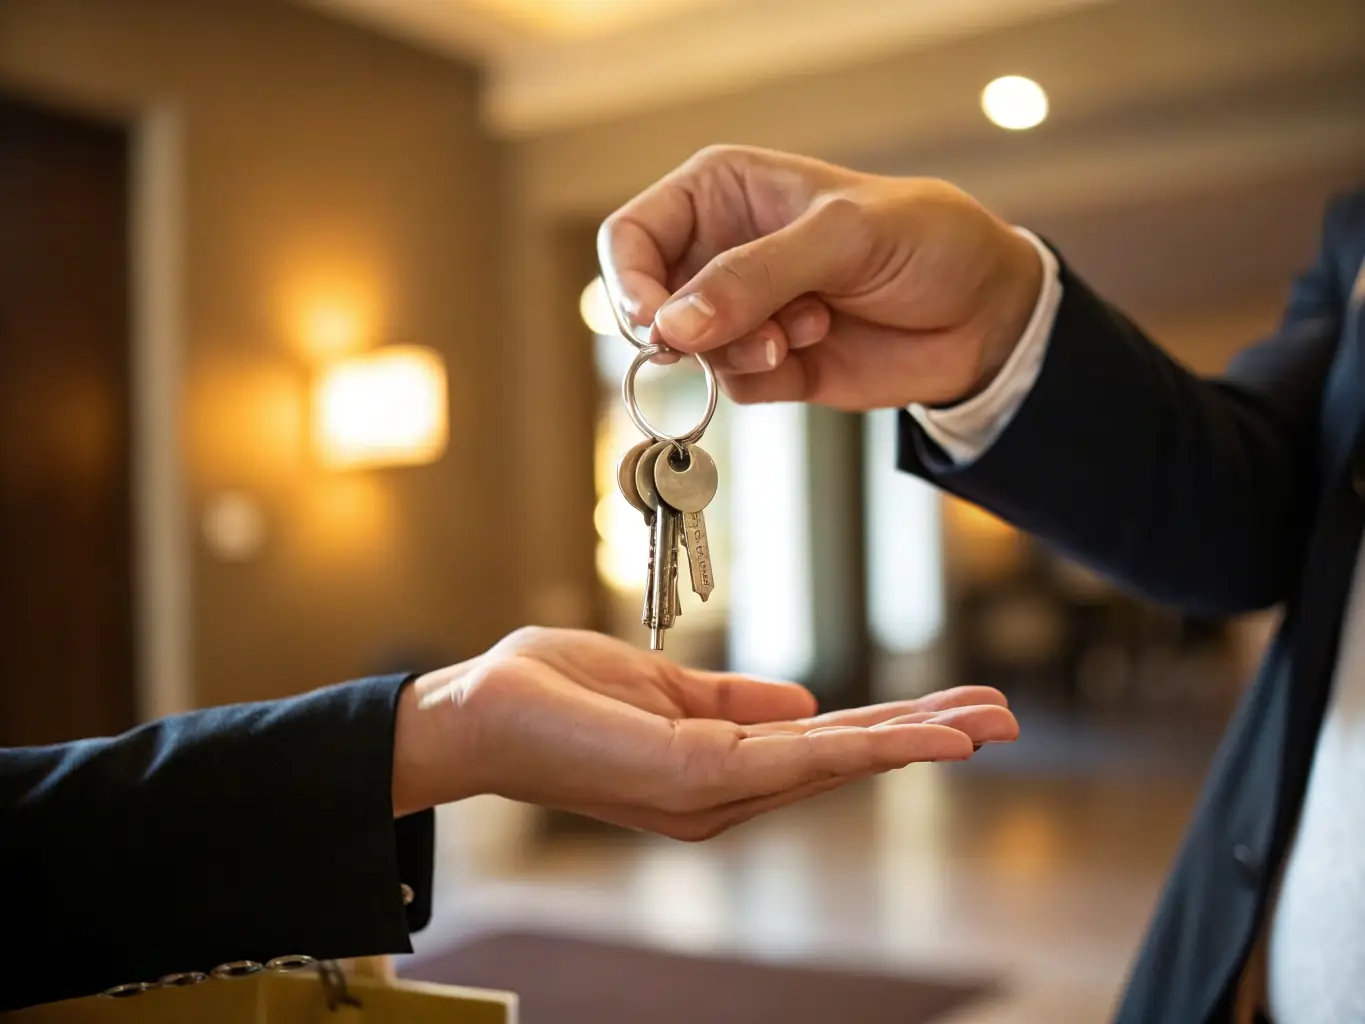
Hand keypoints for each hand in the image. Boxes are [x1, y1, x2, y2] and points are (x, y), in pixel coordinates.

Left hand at [392, 627, 1016, 839]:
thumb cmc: (552, 696)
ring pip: (831, 764)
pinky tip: (913, 736)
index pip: (822, 743)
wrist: (474, 712)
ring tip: (985, 724)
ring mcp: (709, 792)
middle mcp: (722, 790)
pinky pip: (789, 760)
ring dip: (911, 742)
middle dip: (925, 738)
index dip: (891, 728)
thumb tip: (806, 702)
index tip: (957, 709)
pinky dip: (857, 749)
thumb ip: (731, 700)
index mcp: (718, 762)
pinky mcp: (689, 779)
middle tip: (1005, 719)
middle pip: (842, 760)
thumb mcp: (659, 685)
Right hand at [598, 146, 1043, 409]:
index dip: (631, 282)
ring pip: (688, 353)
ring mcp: (742, 312)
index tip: (658, 323)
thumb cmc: (926, 240)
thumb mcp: (843, 236)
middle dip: (687, 328)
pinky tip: (818, 345)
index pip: (632, 236)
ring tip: (808, 326)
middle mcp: (721, 250)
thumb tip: (672, 327)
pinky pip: (730, 387)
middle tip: (740, 334)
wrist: (985, 312)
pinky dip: (766, 376)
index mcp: (721, 192)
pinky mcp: (768, 364)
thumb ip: (755, 275)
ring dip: (741, 350)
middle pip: (648, 303)